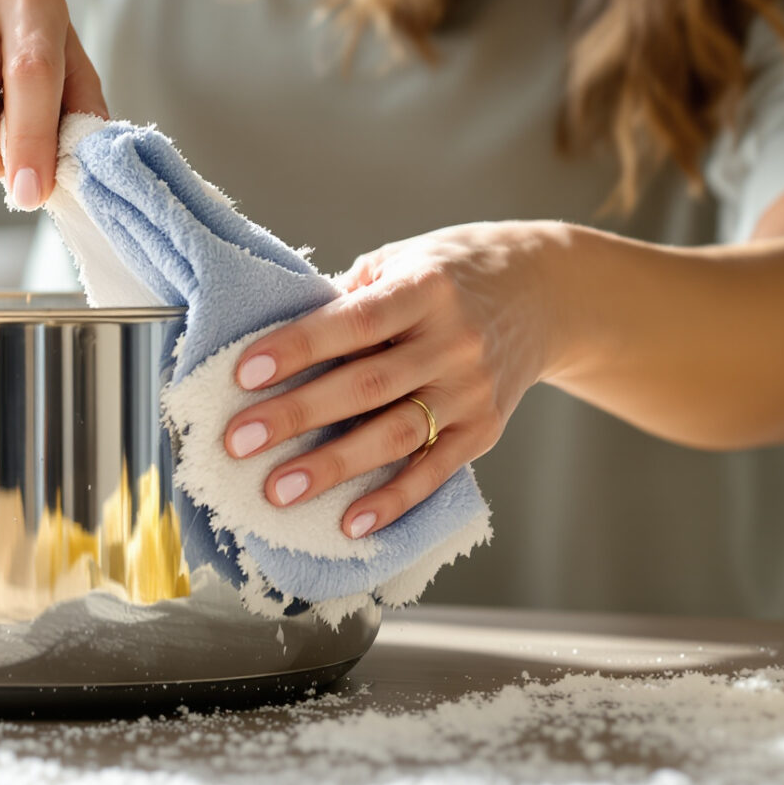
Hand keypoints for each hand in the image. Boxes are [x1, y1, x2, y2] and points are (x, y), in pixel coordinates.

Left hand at [220, 221, 572, 538]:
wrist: (544, 293)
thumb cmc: (451, 274)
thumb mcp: (401, 261)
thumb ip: (350, 298)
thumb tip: (279, 344)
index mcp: (426, 288)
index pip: (355, 322)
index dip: (299, 348)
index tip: (245, 372)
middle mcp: (454, 342)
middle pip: (368, 386)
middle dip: (298, 415)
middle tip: (239, 440)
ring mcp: (472, 390)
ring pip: (397, 435)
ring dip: (334, 467)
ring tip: (279, 490)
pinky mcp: (485, 429)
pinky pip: (435, 471)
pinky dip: (394, 501)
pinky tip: (351, 522)